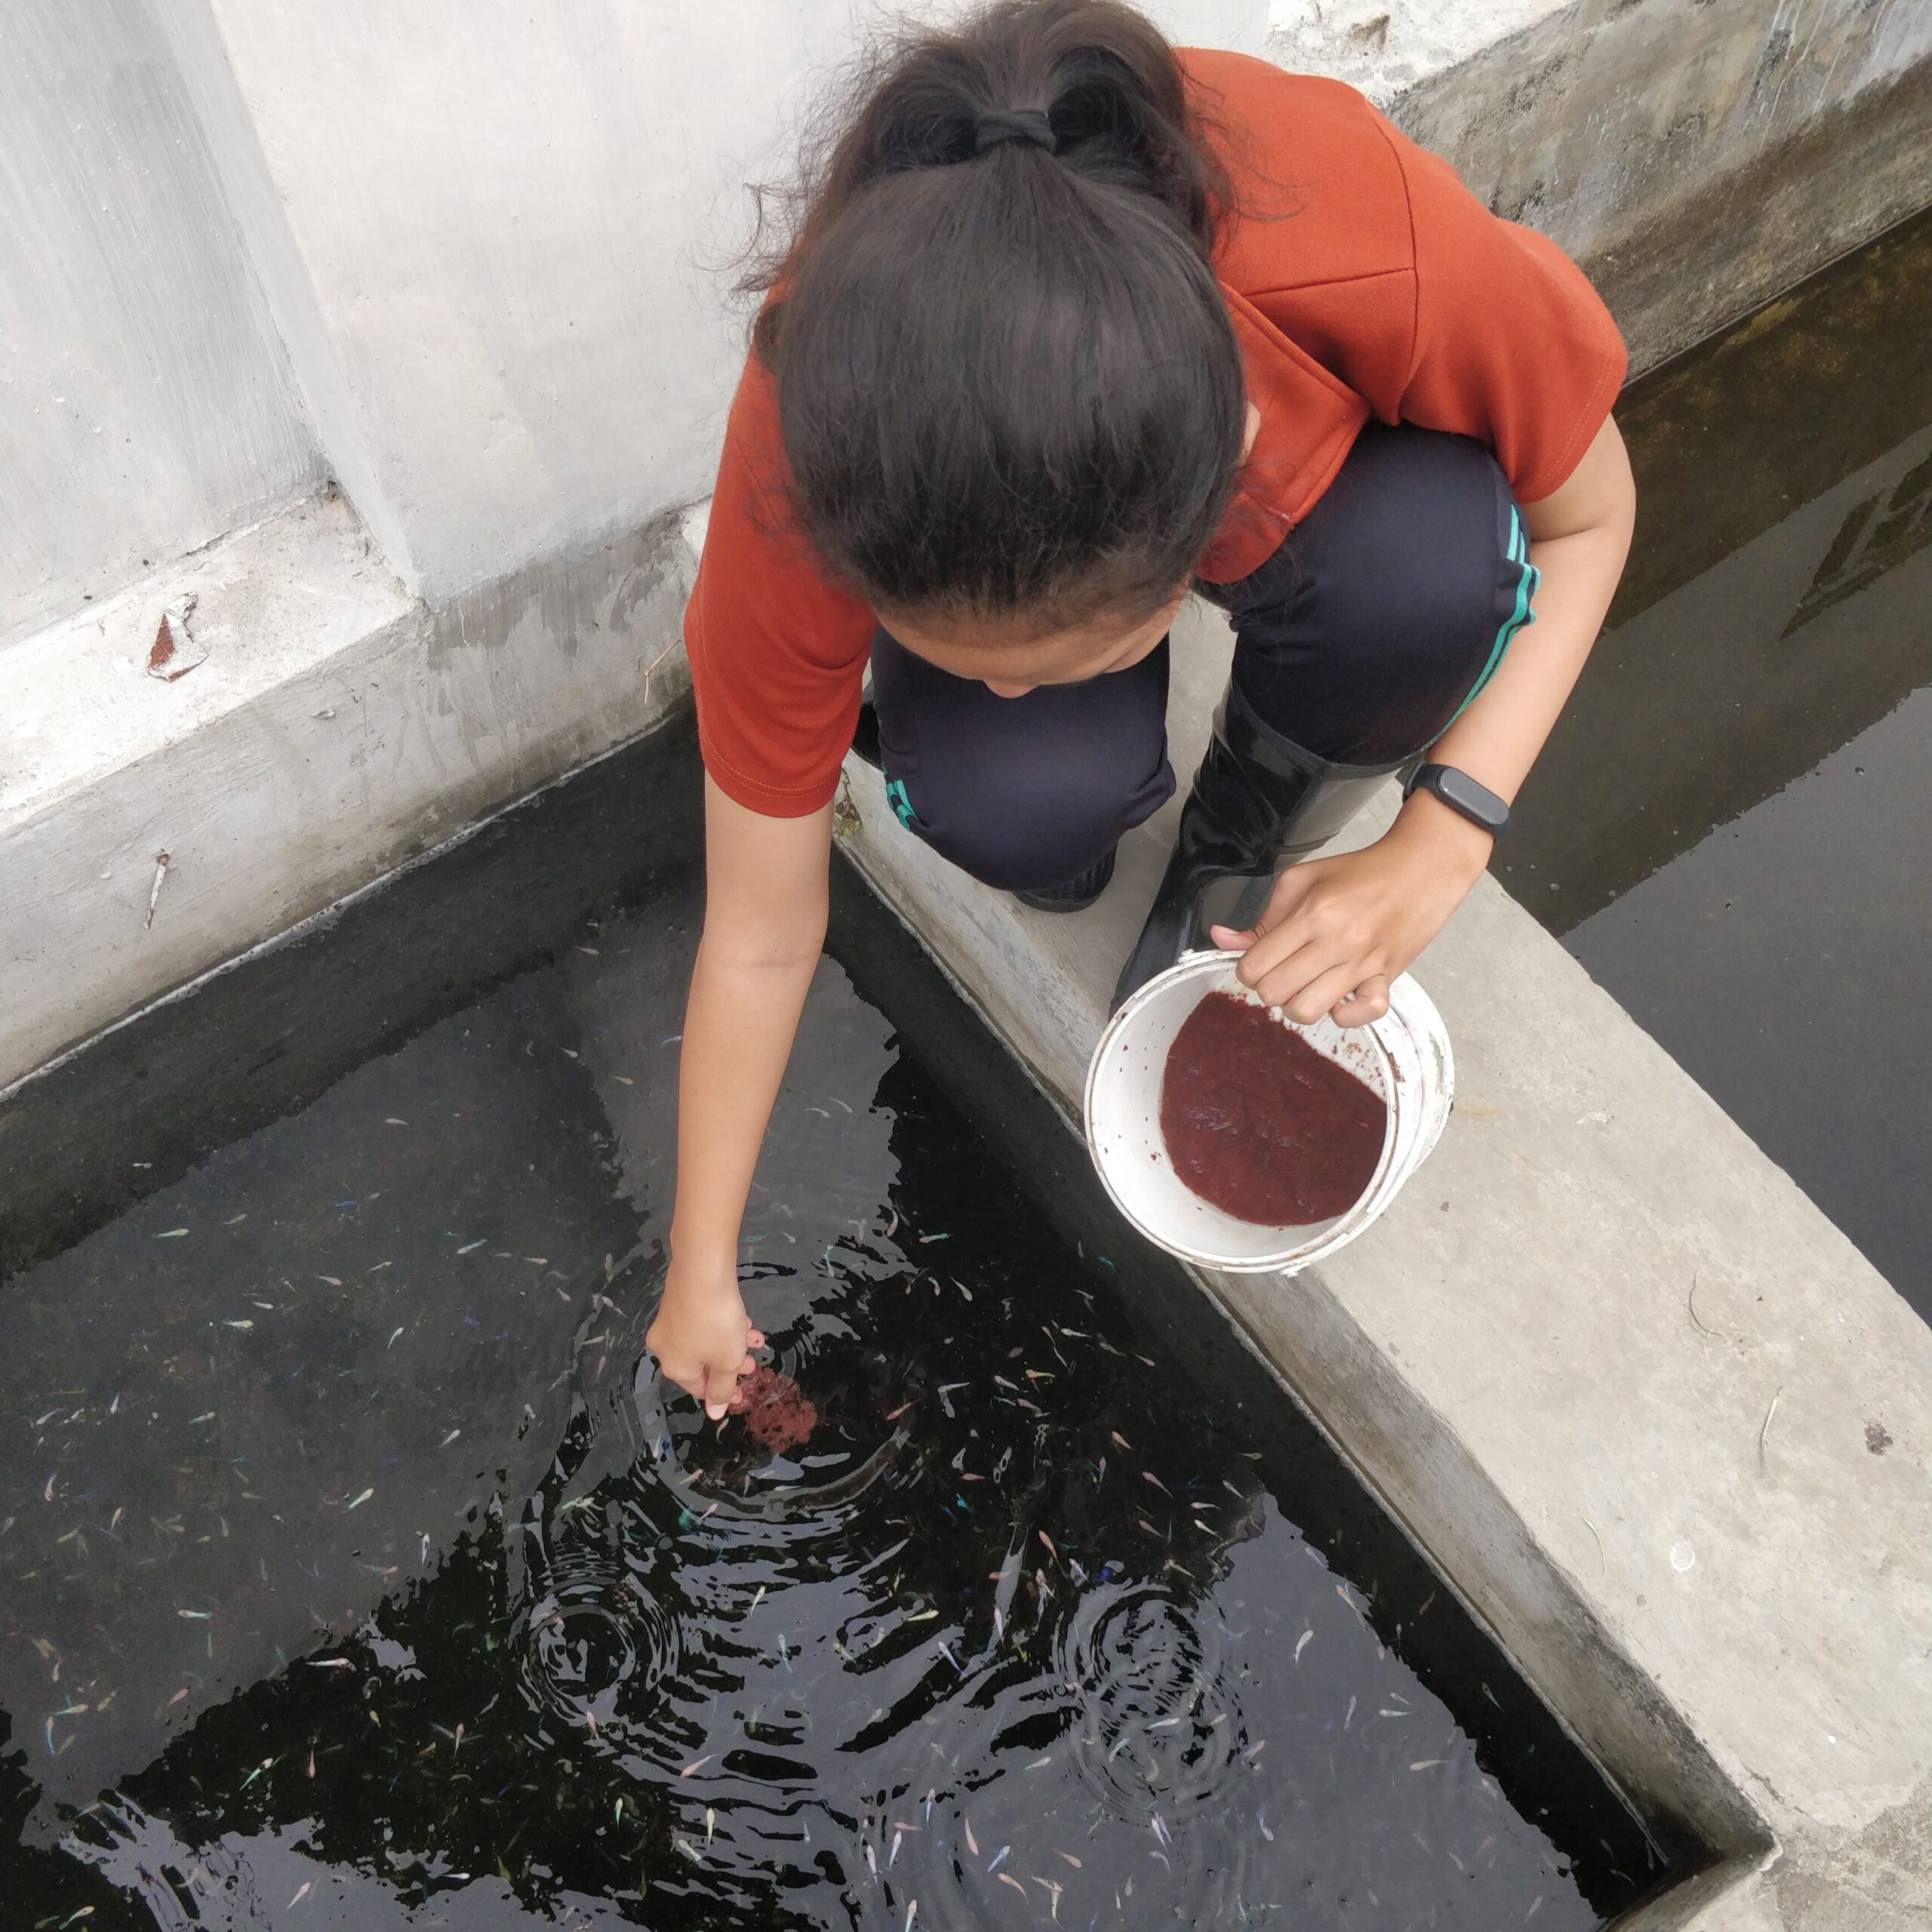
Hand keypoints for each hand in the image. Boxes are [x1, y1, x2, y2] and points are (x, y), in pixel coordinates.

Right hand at [646, 1252, 764, 1421]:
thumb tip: (713, 1415)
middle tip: (753, 1364)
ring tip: (755, 1338)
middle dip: (730, 1365)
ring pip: (704, 1340)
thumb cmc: (716, 1323)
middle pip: (702, 1364)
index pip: (699, 1389)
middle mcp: (665, 1346)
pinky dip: (721, 1325)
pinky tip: (741, 1318)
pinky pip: (701, 1321)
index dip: (724, 1393)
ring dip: (731, 1343)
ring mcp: (669, 1320)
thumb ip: (722, 1389)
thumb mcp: (727, 1361)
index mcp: (674, 1367)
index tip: (745, 1391)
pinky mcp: (678, 1299)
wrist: (702, 1270)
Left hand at [1208, 796, 1489, 1025]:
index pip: (1254, 966)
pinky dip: (1344, 1014)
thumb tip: (1219, 939)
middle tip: (1281, 970)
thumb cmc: (1358, 873)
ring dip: (1297, 1003)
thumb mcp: (1300, 881)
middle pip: (1274, 993)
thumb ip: (1260, 917)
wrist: (1419, 869)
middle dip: (1268, 986)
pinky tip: (1338, 997)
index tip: (1259, 959)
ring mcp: (1363, 963)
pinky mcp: (1388, 978)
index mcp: (1311, 914)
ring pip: (1308, 1011)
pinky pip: (1361, 1014)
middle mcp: (1336, 942)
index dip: (1247, 968)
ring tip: (1305, 985)